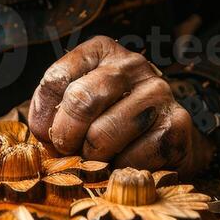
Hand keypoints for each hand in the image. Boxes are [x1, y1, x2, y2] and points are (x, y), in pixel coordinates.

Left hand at [28, 36, 213, 175]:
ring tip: (98, 156)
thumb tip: (43, 132)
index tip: (45, 133)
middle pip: (81, 100)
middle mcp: (131, 64)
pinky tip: (126, 160)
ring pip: (102, 135)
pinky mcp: (176, 124)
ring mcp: (158, 91)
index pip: (56, 78)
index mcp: (101, 51)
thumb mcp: (77, 103)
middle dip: (65, 135)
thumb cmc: (109, 119)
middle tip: (67, 150)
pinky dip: (119, 169)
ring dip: (92, 157)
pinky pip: (130, 158)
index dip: (43, 115)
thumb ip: (55, 110)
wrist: (165, 137)